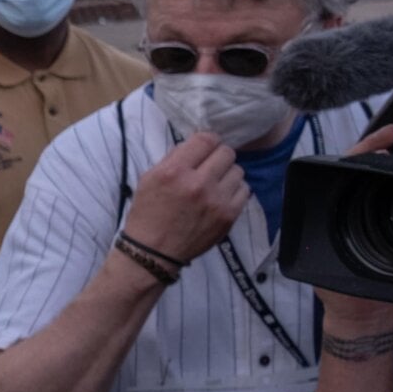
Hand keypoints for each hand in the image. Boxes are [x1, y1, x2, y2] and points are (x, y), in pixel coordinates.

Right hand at [121, 131, 249, 264]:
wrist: (153, 252)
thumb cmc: (148, 214)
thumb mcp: (149, 179)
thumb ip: (173, 158)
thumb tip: (196, 145)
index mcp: (174, 171)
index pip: (206, 139)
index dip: (206, 141)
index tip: (203, 150)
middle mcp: (198, 184)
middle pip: (226, 152)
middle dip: (217, 157)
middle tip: (208, 168)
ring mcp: (216, 201)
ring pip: (238, 170)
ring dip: (226, 174)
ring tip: (214, 185)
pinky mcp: (228, 216)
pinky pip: (244, 190)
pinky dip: (234, 191)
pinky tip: (221, 198)